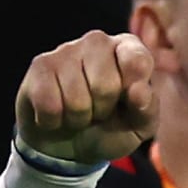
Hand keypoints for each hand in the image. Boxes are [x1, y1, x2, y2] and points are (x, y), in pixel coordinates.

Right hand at [15, 31, 157, 165]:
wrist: (70, 145)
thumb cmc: (111, 128)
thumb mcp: (138, 126)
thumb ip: (147, 109)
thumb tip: (139, 92)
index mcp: (129, 50)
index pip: (137, 59)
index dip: (132, 88)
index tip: (129, 102)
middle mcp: (98, 42)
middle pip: (105, 85)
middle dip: (102, 111)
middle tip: (99, 112)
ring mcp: (66, 50)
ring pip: (76, 98)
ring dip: (79, 118)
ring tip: (79, 113)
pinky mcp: (40, 65)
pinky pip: (50, 104)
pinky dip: (55, 121)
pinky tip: (57, 114)